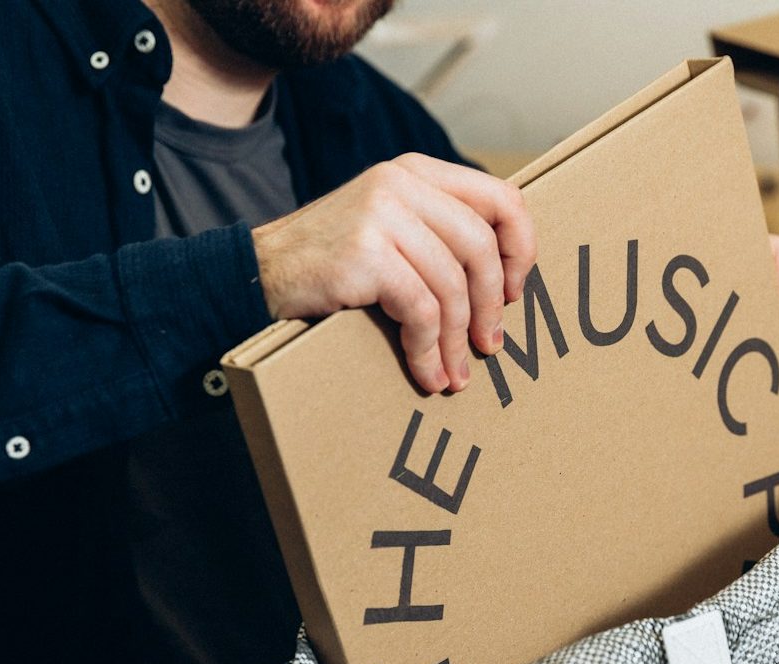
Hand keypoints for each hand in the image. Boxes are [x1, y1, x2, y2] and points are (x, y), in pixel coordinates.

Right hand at [251, 153, 536, 393]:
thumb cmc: (333, 262)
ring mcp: (381, 215)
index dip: (520, 248)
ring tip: (455, 376)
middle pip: (480, 247)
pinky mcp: (364, 254)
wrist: (258, 272)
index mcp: (417, 172)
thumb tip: (504, 283)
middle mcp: (401, 183)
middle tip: (489, 347)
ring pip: (452, 285)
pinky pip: (420, 311)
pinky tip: (426, 373)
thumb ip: (438, 234)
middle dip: (491, 306)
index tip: (513, 293)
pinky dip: (428, 350)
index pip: (502, 197)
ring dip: (457, 342)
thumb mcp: (390, 228)